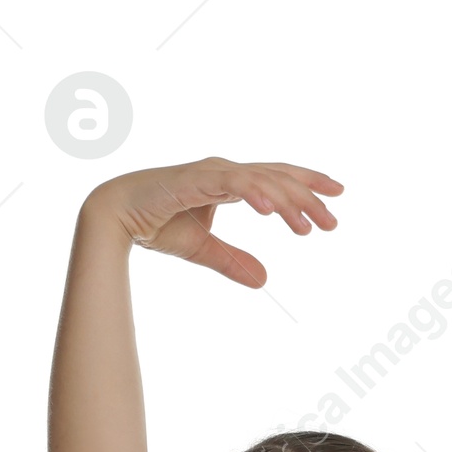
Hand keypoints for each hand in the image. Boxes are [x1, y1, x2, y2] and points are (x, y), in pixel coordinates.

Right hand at [90, 156, 341, 286]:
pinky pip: (232, 183)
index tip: (336, 195)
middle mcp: (224, 171)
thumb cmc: (156, 225)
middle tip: (332, 222)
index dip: (306, 183)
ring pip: (260, 180)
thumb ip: (232, 261)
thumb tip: (264, 280)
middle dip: (308, 196)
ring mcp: (211, 172)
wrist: (115, 214)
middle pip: (276, 177)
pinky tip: (270, 208)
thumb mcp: (202, 249)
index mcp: (228, 181)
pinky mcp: (196, 179)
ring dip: (286, 201)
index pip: (276, 177)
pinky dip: (253, 193)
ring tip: (308, 226)